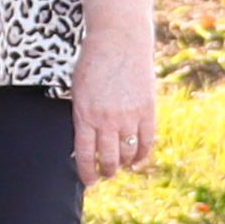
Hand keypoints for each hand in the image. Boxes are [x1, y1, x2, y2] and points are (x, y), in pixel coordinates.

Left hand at [71, 30, 156, 182]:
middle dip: (105, 171)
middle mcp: (106, 119)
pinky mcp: (147, 111)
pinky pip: (146, 141)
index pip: (85, 153)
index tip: (88, 181)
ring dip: (122, 164)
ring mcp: (128, 116)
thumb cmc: (92, 63)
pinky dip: (142, 155)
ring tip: (118, 167)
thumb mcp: (77, 89)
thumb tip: (84, 140)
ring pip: (127, 152)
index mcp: (84, 113)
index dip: (86, 172)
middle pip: (108, 157)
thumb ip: (82, 114)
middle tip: (104, 176)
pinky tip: (136, 161)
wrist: (118, 42)